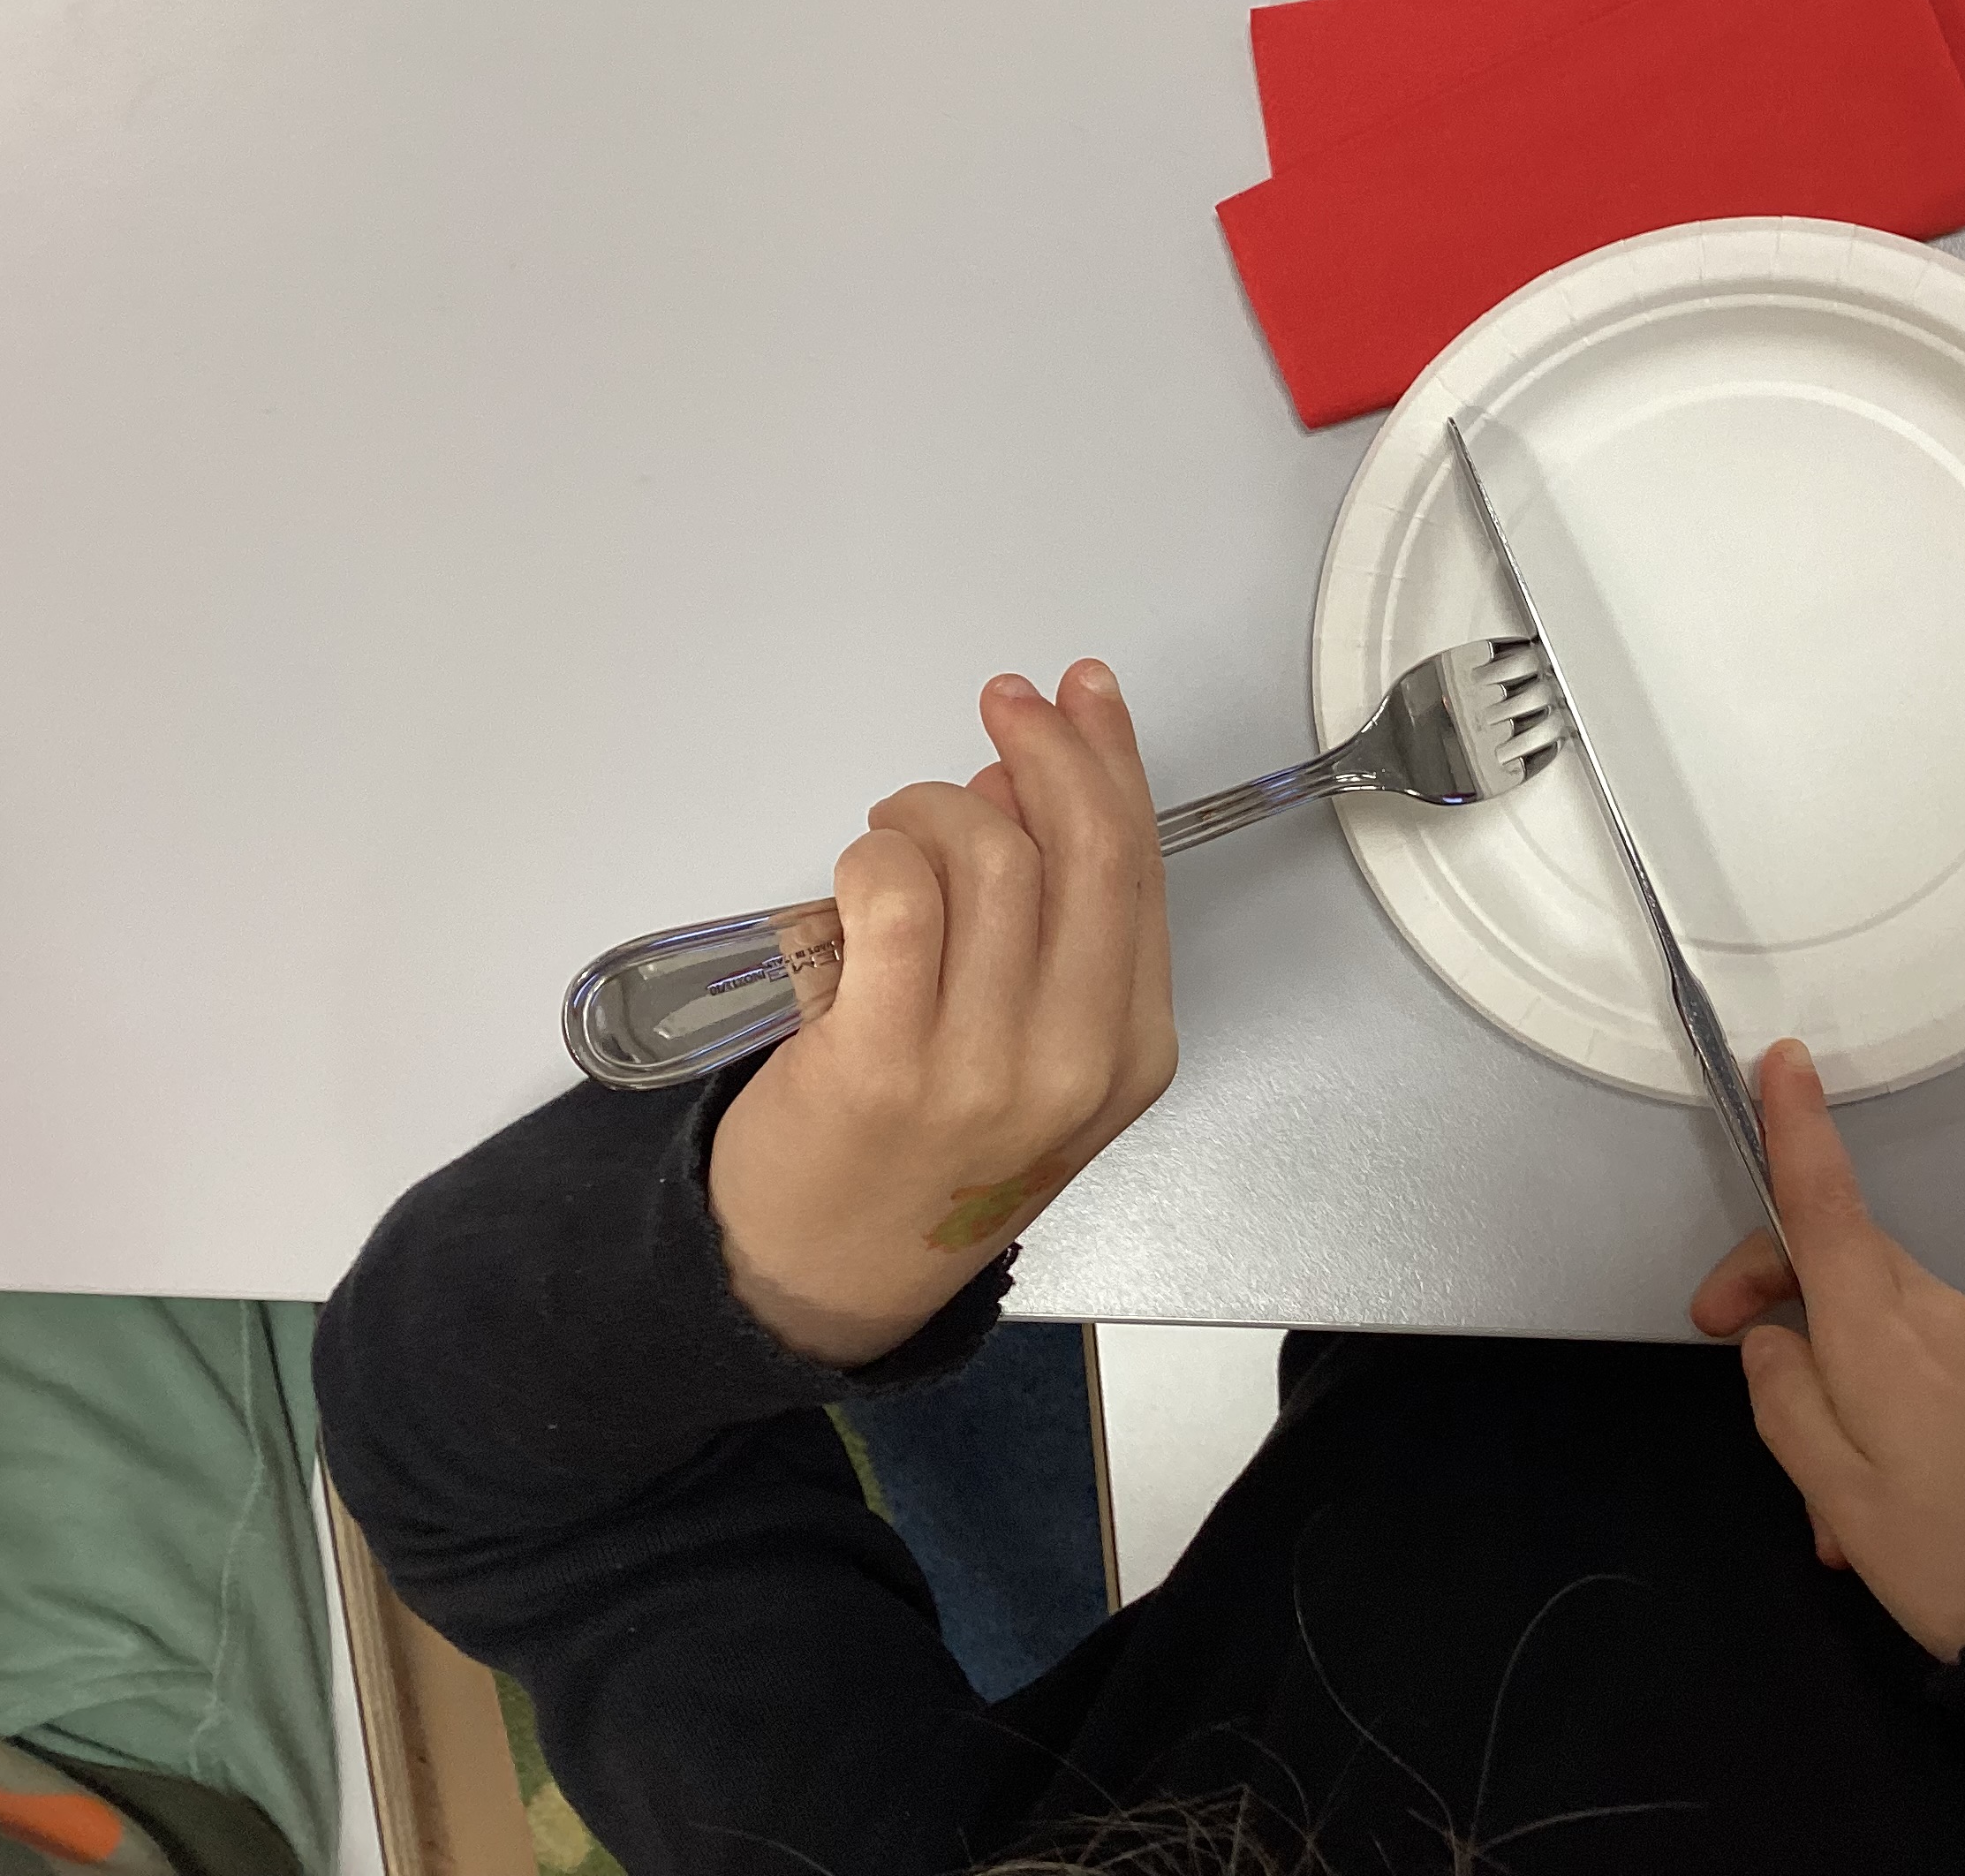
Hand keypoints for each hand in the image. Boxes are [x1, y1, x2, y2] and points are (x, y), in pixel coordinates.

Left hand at [708, 660, 1175, 1366]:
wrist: (826, 1271)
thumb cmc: (927, 1151)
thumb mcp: (1034, 1051)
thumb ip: (1049, 925)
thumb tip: (1021, 787)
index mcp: (1132, 1052)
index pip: (1138, 868)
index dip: (1110, 760)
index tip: (1079, 692)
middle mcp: (1074, 1059)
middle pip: (1084, 847)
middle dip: (1044, 747)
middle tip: (1004, 704)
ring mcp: (981, 1066)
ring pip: (988, 858)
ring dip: (937, 808)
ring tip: (901, 828)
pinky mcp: (881, 1060)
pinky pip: (896, 893)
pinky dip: (878, 851)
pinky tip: (864, 870)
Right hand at [1690, 1040, 1964, 1661]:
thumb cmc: (1949, 1556)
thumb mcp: (1836, 1493)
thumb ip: (1785, 1400)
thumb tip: (1771, 1341)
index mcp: (1882, 1331)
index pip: (1826, 1206)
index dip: (1799, 1130)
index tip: (1784, 1062)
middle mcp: (1939, 1312)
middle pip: (1842, 1260)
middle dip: (1778, 1291)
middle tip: (1728, 1349)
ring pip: (1879, 1321)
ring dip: (1836, 1375)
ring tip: (1828, 1499)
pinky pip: (1924, 1358)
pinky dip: (1885, 1400)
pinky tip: (1879, 1494)